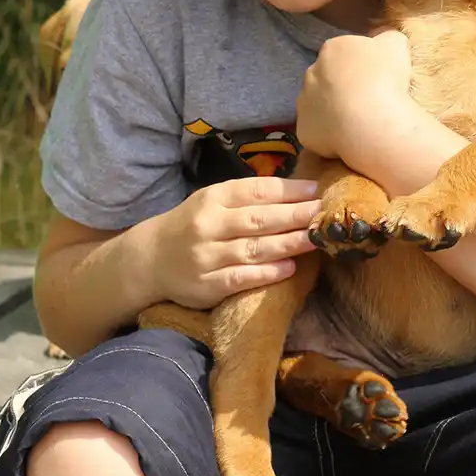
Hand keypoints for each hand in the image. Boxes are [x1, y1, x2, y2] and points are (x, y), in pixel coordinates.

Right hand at [146, 177, 321, 308]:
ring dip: (288, 244)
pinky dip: (267, 273)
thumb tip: (299, 192)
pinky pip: (241, 278)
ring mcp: (207, 256)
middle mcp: (209, 224)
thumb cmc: (193, 224)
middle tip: (324, 214)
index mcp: (213, 198)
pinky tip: (290, 268)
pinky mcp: (207, 285)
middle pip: (259, 219)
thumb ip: (248, 197)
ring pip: (254, 249)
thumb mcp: (213, 202)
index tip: (316, 190)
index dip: (288, 190)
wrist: (150, 259)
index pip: (256, 191)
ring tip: (316, 239)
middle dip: (295, 216)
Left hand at [296, 30, 412, 159]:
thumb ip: (388, 36)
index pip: (342, 53)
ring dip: (333, 111)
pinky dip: (329, 136)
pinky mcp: (304, 130)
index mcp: (332, 49)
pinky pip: (316, 132)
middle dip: (342, 87)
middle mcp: (311, 73)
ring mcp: (303, 102)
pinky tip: (348, 140)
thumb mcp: (396, 45)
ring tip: (358, 123)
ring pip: (318, 105)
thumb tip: (385, 39)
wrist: (370, 120)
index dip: (358, 66)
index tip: (375, 79)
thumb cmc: (384, 78)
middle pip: (326, 78)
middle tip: (367, 101)